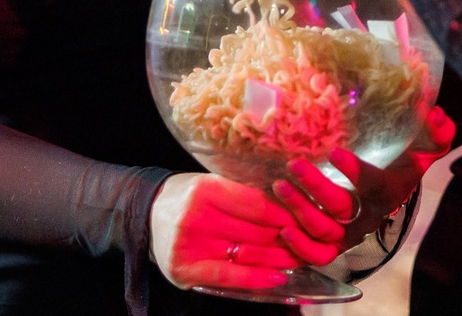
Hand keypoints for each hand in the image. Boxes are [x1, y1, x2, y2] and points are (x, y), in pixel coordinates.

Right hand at [148, 171, 342, 289]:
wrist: (147, 213)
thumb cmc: (188, 196)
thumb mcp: (214, 183)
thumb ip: (244, 195)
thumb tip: (290, 208)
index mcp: (206, 190)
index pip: (256, 204)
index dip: (285, 213)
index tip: (307, 217)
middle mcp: (196, 218)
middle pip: (254, 231)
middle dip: (287, 237)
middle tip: (314, 240)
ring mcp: (189, 246)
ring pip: (246, 254)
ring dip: (278, 258)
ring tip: (302, 258)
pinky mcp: (184, 270)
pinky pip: (228, 276)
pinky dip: (255, 278)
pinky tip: (277, 277)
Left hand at [273, 107, 456, 243]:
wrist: (391, 190)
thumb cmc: (405, 162)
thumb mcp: (427, 146)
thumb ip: (438, 131)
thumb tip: (436, 112)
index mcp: (390, 191)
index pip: (375, 185)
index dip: (356, 172)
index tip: (335, 152)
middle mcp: (367, 217)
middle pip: (341, 208)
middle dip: (317, 188)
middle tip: (295, 164)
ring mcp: (348, 234)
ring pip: (323, 231)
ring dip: (299, 211)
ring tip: (279, 187)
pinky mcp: (331, 245)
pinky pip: (315, 255)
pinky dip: (297, 249)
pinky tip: (280, 229)